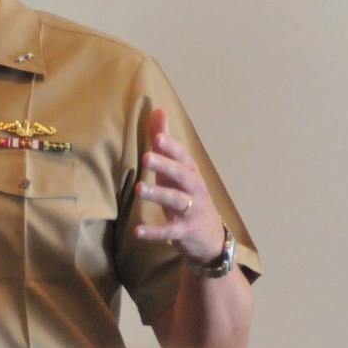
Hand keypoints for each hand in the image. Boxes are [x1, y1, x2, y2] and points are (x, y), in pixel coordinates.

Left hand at [133, 109, 225, 267]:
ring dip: (158, 194)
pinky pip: (169, 231)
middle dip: (166, 166)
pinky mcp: (186, 232)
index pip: (182, 157)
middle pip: (182, 175)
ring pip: (177, 201)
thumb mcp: (177, 169)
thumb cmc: (189, 195)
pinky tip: (137, 231)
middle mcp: (194, 189)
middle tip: (146, 158)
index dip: (171, 148)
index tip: (157, 137)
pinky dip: (154, 232)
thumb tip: (159, 110)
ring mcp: (192, 211)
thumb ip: (166, 142)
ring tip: (138, 189)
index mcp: (190, 172)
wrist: (211, 237)